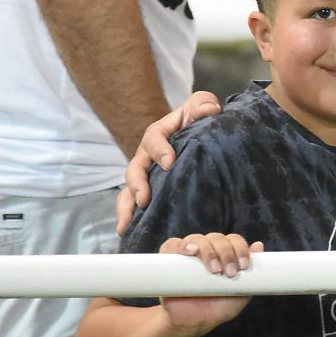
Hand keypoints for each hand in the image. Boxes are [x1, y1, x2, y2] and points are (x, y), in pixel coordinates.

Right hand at [116, 91, 220, 233]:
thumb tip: (209, 109)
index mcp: (160, 133)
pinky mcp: (153, 189)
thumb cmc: (200, 118)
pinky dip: (131, 216)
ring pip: (130, 190)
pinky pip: (136, 203)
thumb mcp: (202, 106)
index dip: (160, 149)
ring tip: (126, 224)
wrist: (201, 132)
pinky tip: (130, 232)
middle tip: (143, 199)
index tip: (170, 162)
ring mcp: (148, 174)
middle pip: (136, 168)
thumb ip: (203, 104)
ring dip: (127, 206)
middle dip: (137, 184)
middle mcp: (148, 155)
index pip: (154, 138)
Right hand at [156, 235, 262, 335]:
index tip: (243, 267)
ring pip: (197, 239)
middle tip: (228, 273)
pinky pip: (171, 245)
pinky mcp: (169, 260)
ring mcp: (187, 255)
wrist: (193, 323)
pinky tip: (190, 252)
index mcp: (224, 254)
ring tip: (213, 270)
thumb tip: (259, 245)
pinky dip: (181, 245)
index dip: (240, 249)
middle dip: (226, 253)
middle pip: (216, 238)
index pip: (233, 240)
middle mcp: (207, 250)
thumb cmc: (218, 307)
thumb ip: (251, 274)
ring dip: (208, 250)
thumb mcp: (240, 294)